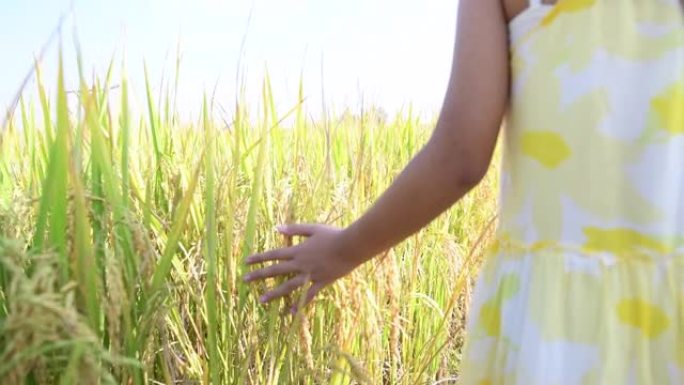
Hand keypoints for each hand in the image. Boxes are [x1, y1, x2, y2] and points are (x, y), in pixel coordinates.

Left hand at [243, 224, 363, 312]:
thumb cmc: (333, 235)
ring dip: (274, 293)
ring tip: (261, 300)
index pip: (274, 254)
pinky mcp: (321, 283)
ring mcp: (310, 275)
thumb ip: (294, 229)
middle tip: (245, 280)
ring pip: (288, 286)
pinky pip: (309, 295)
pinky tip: (291, 311)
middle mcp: (301, 264)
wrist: (351, 246)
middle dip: (259, 275)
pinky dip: (300, 303)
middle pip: (276, 270)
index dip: (259, 258)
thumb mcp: (312, 228)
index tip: (246, 262)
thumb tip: (276, 228)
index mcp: (298, 250)